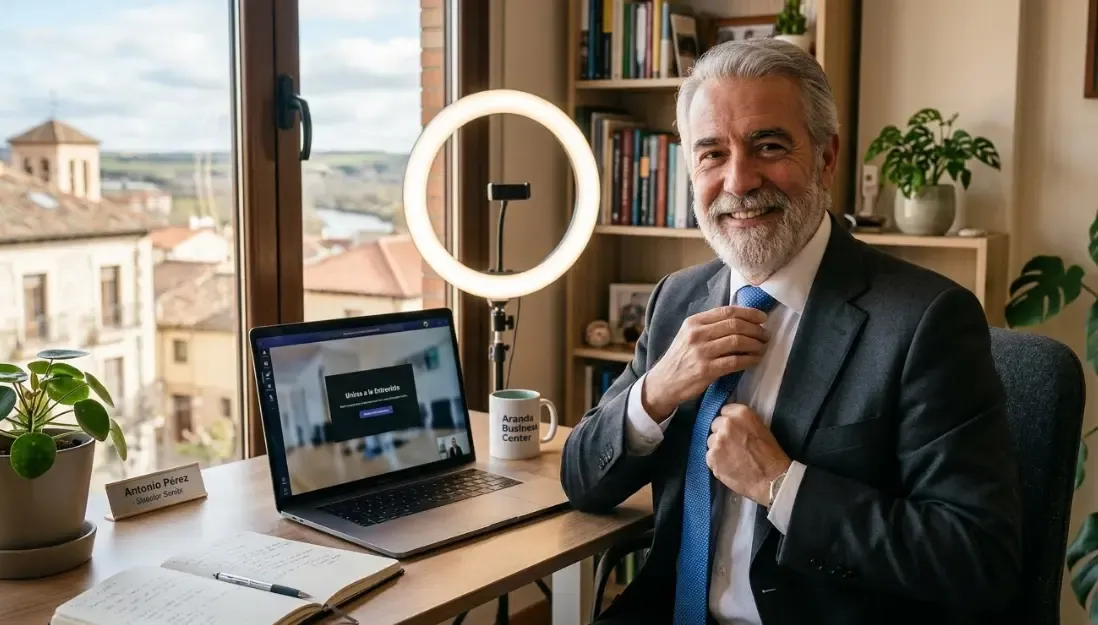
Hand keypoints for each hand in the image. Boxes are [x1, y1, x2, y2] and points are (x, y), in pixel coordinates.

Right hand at [641, 305, 769, 418]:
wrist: (664, 382)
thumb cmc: (681, 358)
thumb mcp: (688, 335)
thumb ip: (709, 326)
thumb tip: (740, 319)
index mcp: (694, 322)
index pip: (727, 311)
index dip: (749, 313)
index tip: (763, 318)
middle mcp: (697, 334)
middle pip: (735, 325)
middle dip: (756, 329)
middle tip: (765, 335)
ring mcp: (701, 352)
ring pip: (738, 341)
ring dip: (756, 344)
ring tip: (762, 347)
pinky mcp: (706, 370)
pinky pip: (735, 361)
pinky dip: (750, 359)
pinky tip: (755, 360)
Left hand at [706, 404, 790, 505]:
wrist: (771, 479)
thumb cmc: (771, 455)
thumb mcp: (761, 428)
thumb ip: (743, 421)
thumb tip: (730, 420)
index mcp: (741, 413)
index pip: (724, 410)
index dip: (729, 421)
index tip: (734, 429)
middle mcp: (727, 424)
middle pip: (715, 424)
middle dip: (721, 433)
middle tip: (733, 444)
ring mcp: (717, 440)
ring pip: (711, 440)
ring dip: (718, 447)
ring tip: (731, 457)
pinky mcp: (711, 457)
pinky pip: (709, 455)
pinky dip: (716, 461)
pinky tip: (728, 465)